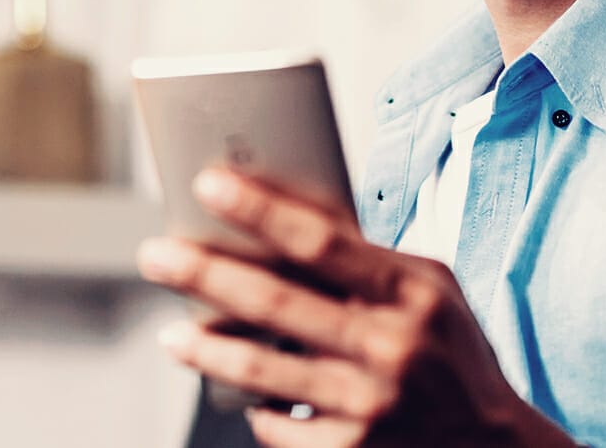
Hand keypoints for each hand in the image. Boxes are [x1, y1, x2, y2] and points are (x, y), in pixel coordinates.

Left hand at [137, 167, 573, 447]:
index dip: (259, 209)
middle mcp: (391, 348)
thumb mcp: (431, 290)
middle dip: (203, 273)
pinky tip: (245, 391)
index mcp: (414, 292)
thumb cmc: (449, 352)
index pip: (322, 241)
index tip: (208, 183)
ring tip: (172, 332)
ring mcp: (369, 408)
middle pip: (274, 303)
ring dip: (204, 348)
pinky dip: (255, 405)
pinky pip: (274, 425)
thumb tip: (281, 210)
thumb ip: (367, 257)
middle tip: (155, 253)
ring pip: (258, 370)